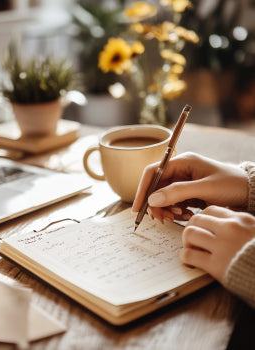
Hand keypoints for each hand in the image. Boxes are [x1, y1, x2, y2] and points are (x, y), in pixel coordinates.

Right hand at [132, 152, 248, 221]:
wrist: (251, 193)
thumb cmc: (232, 185)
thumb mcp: (205, 188)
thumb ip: (177, 192)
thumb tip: (152, 199)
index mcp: (182, 162)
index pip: (153, 172)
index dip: (142, 188)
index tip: (138, 207)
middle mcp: (180, 170)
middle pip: (156, 187)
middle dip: (156, 204)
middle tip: (162, 219)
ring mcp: (184, 182)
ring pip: (163, 197)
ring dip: (166, 209)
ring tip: (178, 218)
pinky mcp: (188, 193)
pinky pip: (173, 203)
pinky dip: (176, 211)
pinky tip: (187, 216)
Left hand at [179, 206, 254, 281]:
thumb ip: (242, 227)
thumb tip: (224, 225)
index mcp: (242, 220)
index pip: (210, 210)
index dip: (201, 219)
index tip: (200, 227)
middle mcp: (231, 229)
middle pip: (196, 219)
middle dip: (190, 228)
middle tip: (191, 239)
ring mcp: (223, 246)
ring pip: (190, 233)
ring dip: (186, 241)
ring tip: (190, 249)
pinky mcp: (217, 265)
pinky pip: (190, 255)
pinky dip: (184, 256)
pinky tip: (188, 260)